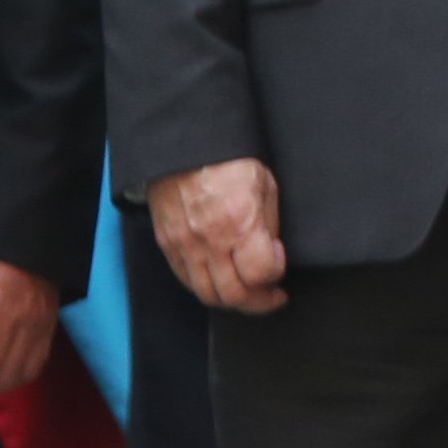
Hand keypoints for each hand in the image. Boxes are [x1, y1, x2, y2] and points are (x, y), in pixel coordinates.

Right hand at [145, 159, 288, 314]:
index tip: (279, 262)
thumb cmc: (229, 160)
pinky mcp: (168, 245)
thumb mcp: (265, 185)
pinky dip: (205, 287)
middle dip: (259, 302)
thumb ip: (269, 224)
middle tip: (271, 295)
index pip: (260, 273)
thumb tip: (271, 252)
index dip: (275, 273)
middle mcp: (210, 241)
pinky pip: (186, 280)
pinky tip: (220, 280)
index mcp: (239, 223)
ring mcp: (185, 246)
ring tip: (247, 293)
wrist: (185, 145)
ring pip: (208, 294)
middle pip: (234, 295)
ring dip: (232, 301)